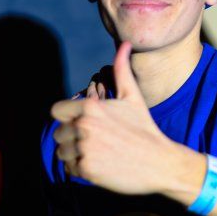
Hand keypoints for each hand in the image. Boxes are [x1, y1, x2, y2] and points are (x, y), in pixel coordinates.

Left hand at [47, 43, 192, 196]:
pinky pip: (70, 169)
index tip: (80, 125)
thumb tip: (125, 44)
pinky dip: (81, 170)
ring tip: (96, 155)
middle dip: (71, 139)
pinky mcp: (88, 170)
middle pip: (58, 134)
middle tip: (93, 143)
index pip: (56, 111)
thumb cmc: (145, 129)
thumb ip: (122, 70)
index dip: (66, 118)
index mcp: (91, 107)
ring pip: (62, 153)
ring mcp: (85, 149)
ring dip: (74, 155)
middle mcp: (84, 126)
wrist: (160, 163)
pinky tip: (100, 166)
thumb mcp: (133, 97)